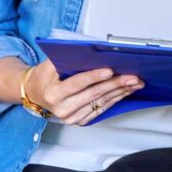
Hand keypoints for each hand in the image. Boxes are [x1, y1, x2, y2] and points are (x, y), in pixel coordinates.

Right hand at [24, 58, 143, 125]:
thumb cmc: (45, 77)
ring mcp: (72, 117)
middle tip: (132, 76)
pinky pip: (102, 109)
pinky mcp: (80, 121)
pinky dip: (116, 99)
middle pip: (94, 94)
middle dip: (116, 84)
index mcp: (54, 93)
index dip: (94, 77)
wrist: (37, 94)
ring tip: (135, 82)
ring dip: (121, 92)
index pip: (77, 84)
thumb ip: (68, 57)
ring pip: (101, 103)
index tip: (110, 70)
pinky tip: (126, 91)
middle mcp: (62, 109)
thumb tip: (90, 49)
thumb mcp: (50, 64)